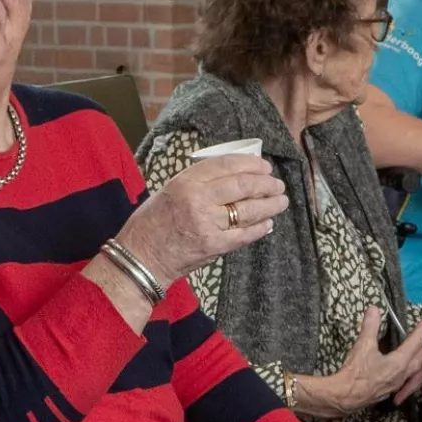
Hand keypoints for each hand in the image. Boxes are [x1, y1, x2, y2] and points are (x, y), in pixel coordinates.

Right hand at [115, 155, 287, 282]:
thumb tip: (234, 175)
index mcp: (186, 182)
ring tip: (281, 201)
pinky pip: (245, 234)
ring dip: (270, 204)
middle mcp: (198, 199)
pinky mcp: (214, 246)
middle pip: (243, 185)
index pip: (226, 165)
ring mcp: (208, 223)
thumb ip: (199, 182)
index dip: (250, 164)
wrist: (141, 257)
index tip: (264, 166)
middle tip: (278, 184)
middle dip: (266, 183)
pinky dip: (260, 228)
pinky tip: (268, 223)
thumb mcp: (170, 190)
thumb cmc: (152, 223)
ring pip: (249, 209)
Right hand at [295, 308, 421, 416]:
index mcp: (399, 362)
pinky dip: (407, 369)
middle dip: (421, 347)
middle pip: (418, 359)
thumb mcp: (363, 346)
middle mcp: (402, 374)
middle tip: (421, 338)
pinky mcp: (389, 391)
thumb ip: (370, 327)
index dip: (420, 331)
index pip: (414, 343)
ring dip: (416, 360)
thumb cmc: (356, 372)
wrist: (345, 397)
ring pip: (413, 370)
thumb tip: (374, 309)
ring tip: (416, 353)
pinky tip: (400, 369)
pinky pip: (404, 378)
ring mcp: (396, 385)